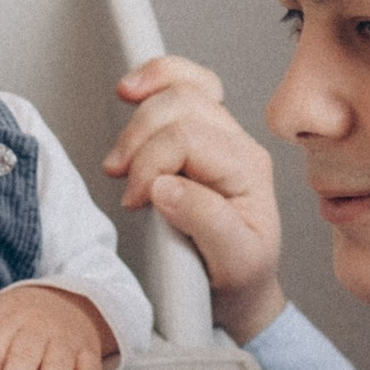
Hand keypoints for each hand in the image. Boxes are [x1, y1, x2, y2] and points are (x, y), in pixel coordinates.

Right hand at [106, 56, 285, 343]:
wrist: (240, 290)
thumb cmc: (238, 277)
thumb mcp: (233, 262)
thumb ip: (205, 222)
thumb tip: (164, 186)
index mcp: (248, 170)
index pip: (187, 140)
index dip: (150, 164)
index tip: (134, 201)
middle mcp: (236, 145)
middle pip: (181, 105)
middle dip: (139, 138)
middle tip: (121, 178)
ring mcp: (218, 134)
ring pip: (177, 89)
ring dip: (139, 116)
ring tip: (121, 158)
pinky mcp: (198, 133)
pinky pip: (182, 84)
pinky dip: (154, 78)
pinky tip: (132, 90)